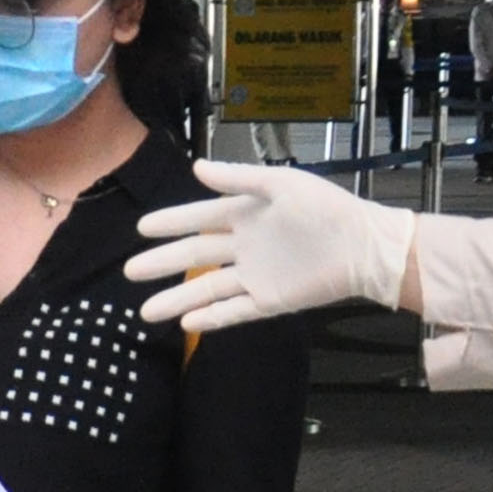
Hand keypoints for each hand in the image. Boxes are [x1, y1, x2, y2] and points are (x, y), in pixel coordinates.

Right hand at [129, 162, 417, 333]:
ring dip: (176, 299)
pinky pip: (233, 311)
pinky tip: (186, 323)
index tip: (142, 228)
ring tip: (145, 312)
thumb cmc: (325, 209)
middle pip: (194, 257)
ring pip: (206, 289)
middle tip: (129, 271)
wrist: (363, 246)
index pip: (198, 218)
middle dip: (162, 264)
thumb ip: (239, 179)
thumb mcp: (281, 184)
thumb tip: (196, 168)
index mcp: (245, 215)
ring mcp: (254, 276)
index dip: (171, 223)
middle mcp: (243, 246)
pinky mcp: (268, 301)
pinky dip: (210, 318)